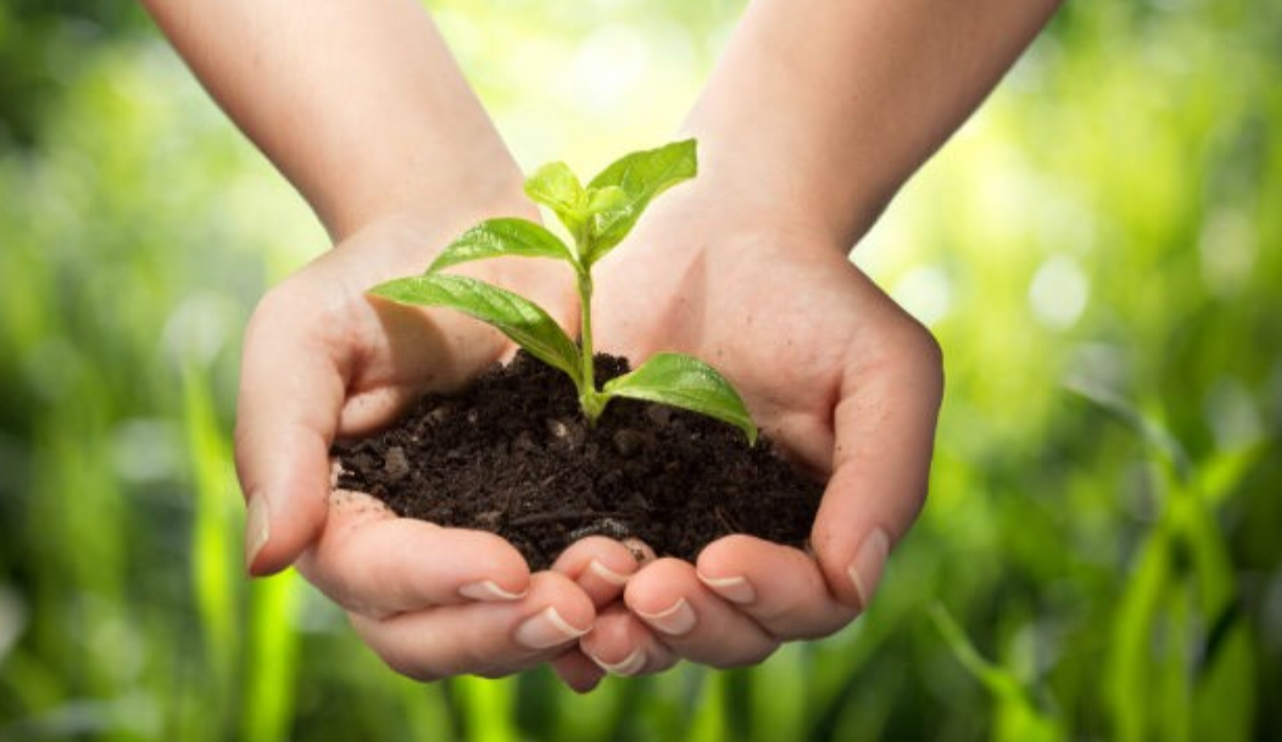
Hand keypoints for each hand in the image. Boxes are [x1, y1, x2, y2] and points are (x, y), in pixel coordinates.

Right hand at [235, 209, 598, 678]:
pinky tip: (640, 598)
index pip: (370, 578)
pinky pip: (564, 590)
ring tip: (617, 584)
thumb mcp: (302, 337)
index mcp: (336, 515)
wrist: (473, 234)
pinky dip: (598, 610)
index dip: (434, 584)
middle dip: (500, 633)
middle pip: (430, 637)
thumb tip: (270, 560)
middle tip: (573, 605)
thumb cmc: (375, 278)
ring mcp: (477, 543)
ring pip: (499, 629)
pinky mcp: (547, 523)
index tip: (506, 566)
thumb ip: (280, 441)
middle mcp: (403, 551)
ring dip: (556, 627)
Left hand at [552, 183, 943, 684]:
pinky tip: (536, 605)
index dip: (767, 599)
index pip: (808, 604)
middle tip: (645, 592)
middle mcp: (743, 547)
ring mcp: (666, 532)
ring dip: (625, 635)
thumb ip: (885, 473)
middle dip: (688, 627)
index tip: (719, 556)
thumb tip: (852, 578)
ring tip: (590, 611)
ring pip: (653, 626)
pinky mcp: (595, 504)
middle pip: (728, 634)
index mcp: (817, 530)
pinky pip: (583, 581)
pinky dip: (564, 614)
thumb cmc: (817, 297)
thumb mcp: (884, 369)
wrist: (719, 231)